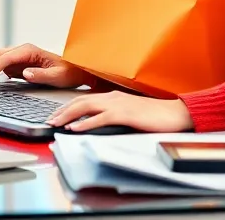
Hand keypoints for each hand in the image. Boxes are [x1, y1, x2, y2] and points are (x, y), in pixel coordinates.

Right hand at [0, 43, 90, 88]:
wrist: (74, 70)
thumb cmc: (67, 72)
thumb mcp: (57, 76)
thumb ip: (40, 75)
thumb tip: (24, 73)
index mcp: (30, 51)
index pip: (6, 57)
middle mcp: (22, 51)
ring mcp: (19, 57)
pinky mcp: (18, 64)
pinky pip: (2, 65)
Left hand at [47, 91, 193, 132]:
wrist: (175, 113)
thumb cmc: (155, 115)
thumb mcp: (130, 113)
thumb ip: (114, 116)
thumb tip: (98, 124)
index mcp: (113, 96)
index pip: (84, 100)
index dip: (68, 107)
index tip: (56, 115)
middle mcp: (112, 97)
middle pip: (80, 101)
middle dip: (62, 111)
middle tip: (49, 120)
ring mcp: (118, 104)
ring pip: (86, 107)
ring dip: (68, 116)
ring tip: (56, 123)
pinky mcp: (125, 114)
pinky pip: (100, 118)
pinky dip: (85, 123)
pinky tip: (76, 129)